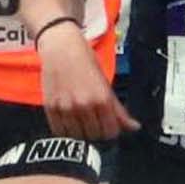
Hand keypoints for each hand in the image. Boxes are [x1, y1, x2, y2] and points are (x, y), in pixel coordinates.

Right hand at [39, 26, 138, 141]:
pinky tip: (70, 121)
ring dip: (81, 132)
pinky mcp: (50, 107)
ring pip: (77, 136)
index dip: (112, 131)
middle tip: (96, 122)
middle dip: (97, 132)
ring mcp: (66, 108)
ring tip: (82, 120)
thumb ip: (118, 109)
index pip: (110, 132)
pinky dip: (66, 130)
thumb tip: (134, 127)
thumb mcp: (106, 84)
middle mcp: (83, 105)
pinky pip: (59, 131)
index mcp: (101, 99)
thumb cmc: (85, 61)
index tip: (109, 126)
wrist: (60, 47)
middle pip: (94, 136)